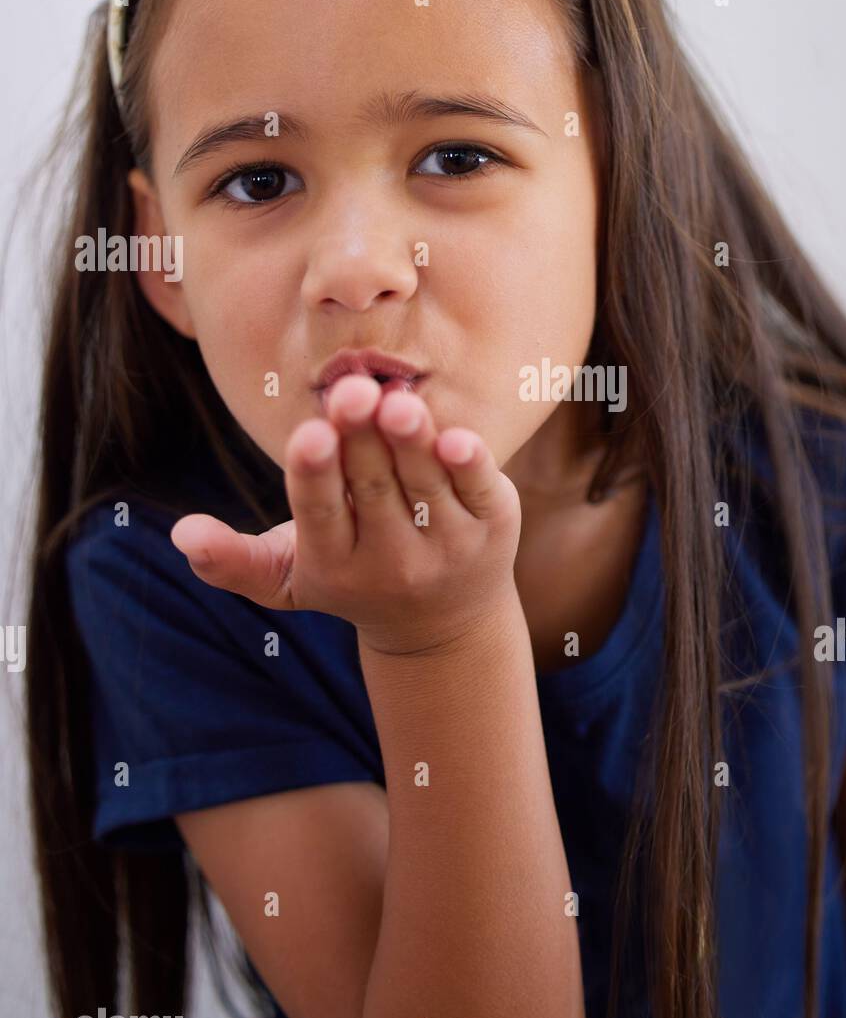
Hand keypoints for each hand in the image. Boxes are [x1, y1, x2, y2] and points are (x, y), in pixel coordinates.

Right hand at [169, 374, 521, 657]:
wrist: (442, 626)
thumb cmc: (351, 576)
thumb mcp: (288, 577)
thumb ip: (233, 561)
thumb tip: (180, 534)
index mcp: (334, 563)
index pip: (320, 514)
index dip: (315, 474)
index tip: (309, 434)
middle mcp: (392, 561)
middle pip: (373, 490)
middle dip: (361, 440)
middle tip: (352, 390)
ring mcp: (447, 546)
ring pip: (425, 485)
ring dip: (411, 443)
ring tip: (396, 400)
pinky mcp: (492, 529)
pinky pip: (480, 492)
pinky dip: (470, 467)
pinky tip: (457, 438)